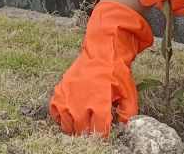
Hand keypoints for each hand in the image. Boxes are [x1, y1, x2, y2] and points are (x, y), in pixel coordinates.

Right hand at [49, 1, 153, 134]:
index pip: (99, 130)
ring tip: (83, 122)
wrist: (102, 50)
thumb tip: (123, 126)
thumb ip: (128, 113)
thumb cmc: (116, 71)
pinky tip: (69, 115)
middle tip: (95, 125)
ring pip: (67, 125)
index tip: (106, 130)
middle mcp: (80, 102)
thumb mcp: (129, 92)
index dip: (104, 133)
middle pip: (82, 130)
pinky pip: (54, 112)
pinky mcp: (60, 90)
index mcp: (99, 103)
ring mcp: (68, 96)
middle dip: (89, 131)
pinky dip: (60, 117)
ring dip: (75, 127)